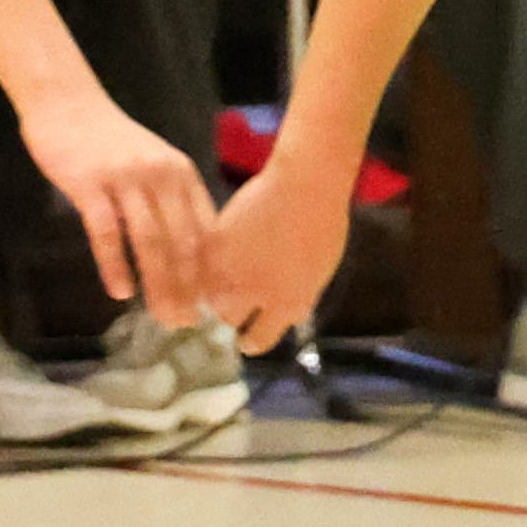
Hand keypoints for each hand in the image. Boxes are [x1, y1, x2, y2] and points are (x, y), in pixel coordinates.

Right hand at [18, 87, 213, 324]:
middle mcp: (161, 175)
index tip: (210, 304)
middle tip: (185, 322)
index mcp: (181, 174)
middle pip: (182, 241)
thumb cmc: (111, 141)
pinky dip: (115, 265)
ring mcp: (125, 179)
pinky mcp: (90, 184)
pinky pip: (107, 232)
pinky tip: (120, 292)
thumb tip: (188, 254)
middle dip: (187, 287)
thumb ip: (171, 200)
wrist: (68, 104)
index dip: (211, 271)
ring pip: (149, 241)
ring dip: (157, 284)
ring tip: (160, 315)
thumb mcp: (155, 163)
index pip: (206, 230)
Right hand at [212, 165, 349, 355]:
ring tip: (219, 283)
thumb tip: (278, 314)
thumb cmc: (324, 225)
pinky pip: (203, 267)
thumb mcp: (317, 275)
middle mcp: (256, 295)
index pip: (259, 340)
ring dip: (214, 292)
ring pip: (210, 296)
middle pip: (229, 319)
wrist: (306, 187)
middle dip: (229, 315)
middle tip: (227, 307)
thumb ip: (293, 300)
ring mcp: (233, 270)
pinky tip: (213, 260)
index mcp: (288, 307)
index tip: (246, 340)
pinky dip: (206, 267)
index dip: (251, 340)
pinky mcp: (215, 247)